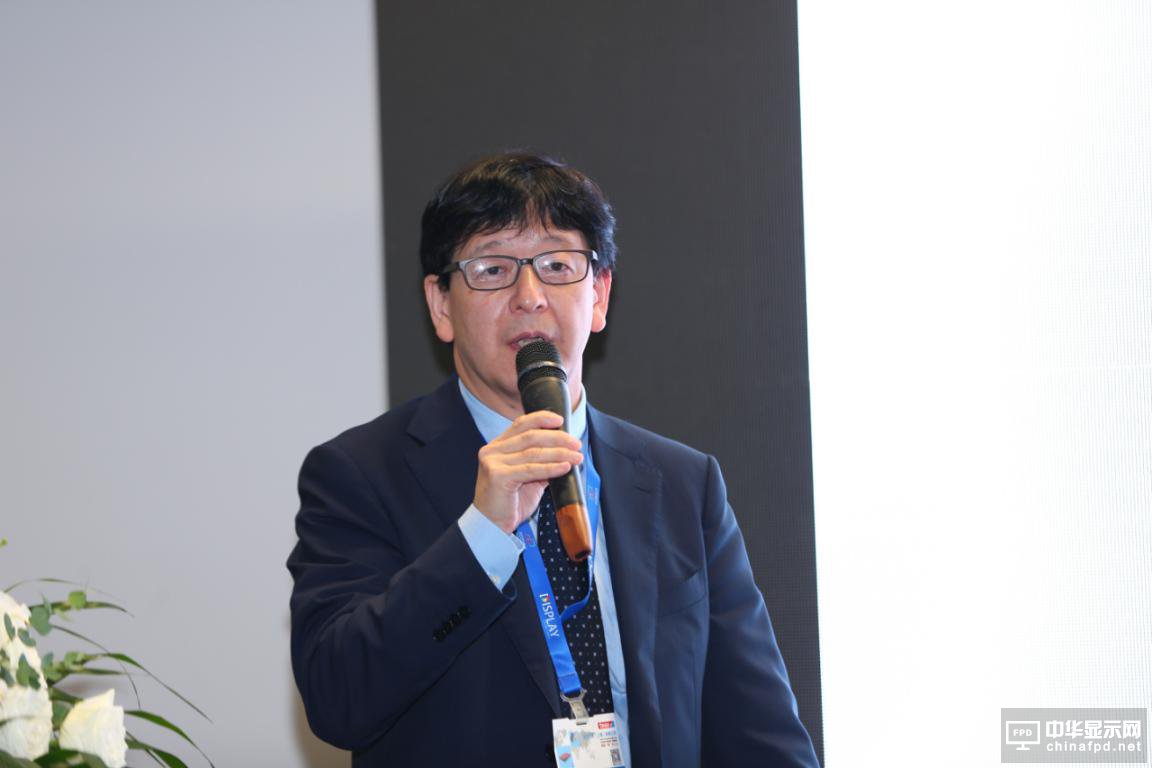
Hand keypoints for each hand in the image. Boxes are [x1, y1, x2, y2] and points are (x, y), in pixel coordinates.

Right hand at [473, 411, 583, 532]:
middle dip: (557, 438)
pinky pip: (531, 469)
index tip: (561, 420)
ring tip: (577, 457)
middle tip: (576, 444)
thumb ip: (540, 462)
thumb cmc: (509, 502)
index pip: (521, 424)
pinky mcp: (498, 476)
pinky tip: (565, 467)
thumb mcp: (527, 477)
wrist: (492, 524)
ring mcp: (493, 462)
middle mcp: (492, 450)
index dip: (541, 419)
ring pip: (533, 452)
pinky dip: (551, 468)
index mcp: (497, 446)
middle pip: (530, 436)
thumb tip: (565, 452)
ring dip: (559, 453)